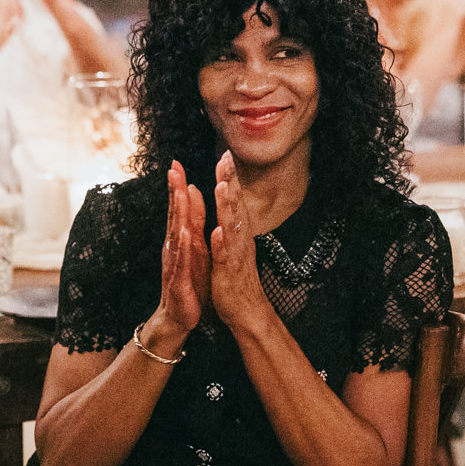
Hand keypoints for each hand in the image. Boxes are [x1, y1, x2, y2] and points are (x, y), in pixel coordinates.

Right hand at [149, 160, 208, 347]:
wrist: (178, 317)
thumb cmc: (187, 281)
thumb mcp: (192, 248)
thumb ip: (191, 222)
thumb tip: (191, 196)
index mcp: (179, 240)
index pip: (178, 209)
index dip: (177, 186)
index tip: (177, 163)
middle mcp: (173, 248)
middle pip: (173, 216)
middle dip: (173, 192)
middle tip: (173, 168)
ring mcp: (174, 263)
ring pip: (175, 235)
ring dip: (177, 214)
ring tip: (179, 194)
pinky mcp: (178, 280)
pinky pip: (180, 262)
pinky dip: (183, 247)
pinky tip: (185, 234)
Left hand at [209, 152, 273, 328]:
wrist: (246, 311)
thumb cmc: (237, 277)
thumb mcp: (231, 246)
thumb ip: (229, 224)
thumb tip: (228, 204)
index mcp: (237, 233)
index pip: (234, 200)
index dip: (230, 178)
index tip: (225, 154)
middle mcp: (239, 239)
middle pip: (235, 206)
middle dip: (230, 182)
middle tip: (226, 158)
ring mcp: (236, 254)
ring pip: (232, 227)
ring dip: (228, 207)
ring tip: (223, 187)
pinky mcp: (229, 272)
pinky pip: (226, 256)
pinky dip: (222, 244)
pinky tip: (218, 231)